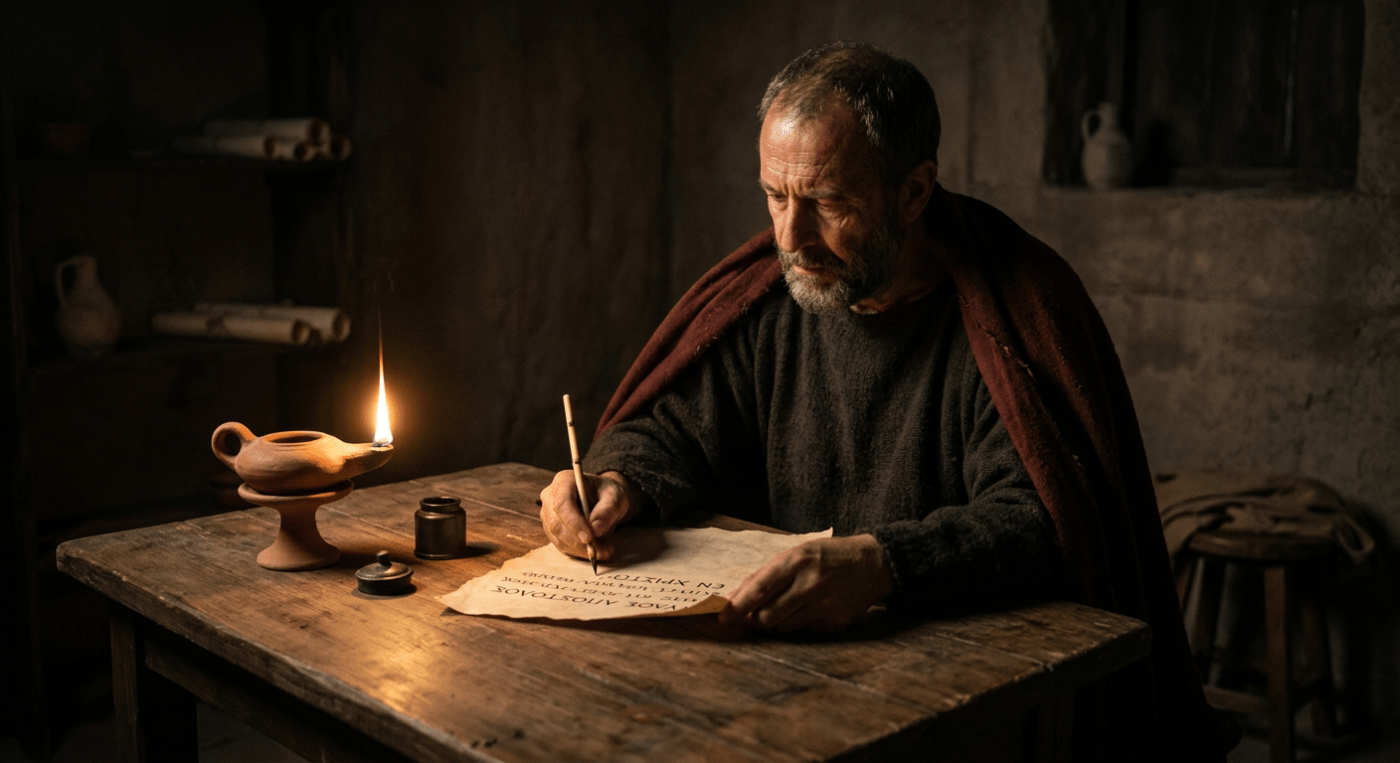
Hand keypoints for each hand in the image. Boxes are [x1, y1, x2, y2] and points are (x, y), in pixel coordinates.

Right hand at [539, 470, 643, 560]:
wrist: (603, 499)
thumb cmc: (608, 493)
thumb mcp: (615, 497)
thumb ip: (607, 511)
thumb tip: (596, 530)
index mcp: (564, 481)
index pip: (562, 504)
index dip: (574, 523)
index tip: (589, 539)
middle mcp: (550, 497)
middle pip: (557, 524)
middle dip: (578, 542)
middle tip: (602, 551)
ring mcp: (548, 514)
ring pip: (558, 538)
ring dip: (581, 550)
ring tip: (604, 552)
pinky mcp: (552, 530)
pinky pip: (561, 545)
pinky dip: (579, 552)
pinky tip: (596, 551)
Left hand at [718, 534, 893, 633]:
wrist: (872, 564)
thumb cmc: (828, 557)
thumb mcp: (797, 553)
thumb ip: (767, 574)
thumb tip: (737, 598)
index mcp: (796, 560)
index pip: (759, 588)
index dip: (738, 606)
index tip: (723, 619)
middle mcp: (810, 583)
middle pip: (767, 616)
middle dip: (755, 620)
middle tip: (753, 617)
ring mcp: (824, 604)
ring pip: (784, 627)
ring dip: (778, 622)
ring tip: (790, 606)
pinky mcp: (836, 621)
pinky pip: (804, 632)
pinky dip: (799, 625)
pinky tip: (810, 610)